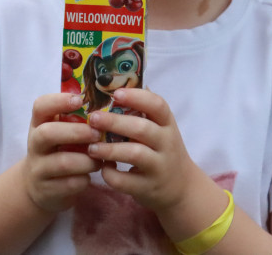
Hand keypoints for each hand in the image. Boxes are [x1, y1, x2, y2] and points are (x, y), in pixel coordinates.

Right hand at [22, 93, 101, 212]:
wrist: (37, 186)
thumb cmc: (57, 150)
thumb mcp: (60, 132)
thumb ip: (76, 119)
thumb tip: (110, 108)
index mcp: (39, 124)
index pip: (40, 106)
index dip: (58, 101)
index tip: (80, 100)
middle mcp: (34, 145)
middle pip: (47, 134)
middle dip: (76, 132)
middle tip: (97, 134)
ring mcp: (38, 169)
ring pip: (62, 162)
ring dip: (86, 160)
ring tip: (100, 159)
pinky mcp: (46, 191)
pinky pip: (68, 184)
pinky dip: (84, 180)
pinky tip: (91, 176)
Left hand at [85, 88, 197, 211]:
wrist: (181, 188)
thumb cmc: (162, 151)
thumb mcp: (160, 129)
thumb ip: (143, 111)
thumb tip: (116, 82)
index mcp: (167, 124)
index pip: (158, 105)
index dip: (137, 97)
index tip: (115, 93)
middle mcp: (166, 143)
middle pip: (142, 128)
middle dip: (115, 122)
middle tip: (93, 118)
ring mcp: (159, 167)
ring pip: (135, 154)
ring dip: (110, 149)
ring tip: (91, 147)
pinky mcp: (148, 188)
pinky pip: (127, 181)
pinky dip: (111, 175)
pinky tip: (102, 168)